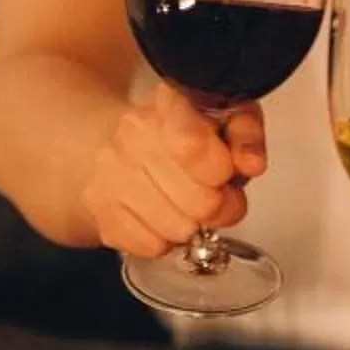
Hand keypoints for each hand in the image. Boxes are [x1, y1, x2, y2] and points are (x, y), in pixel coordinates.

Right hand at [81, 82, 267, 260]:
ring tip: (184, 202)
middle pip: (200, 202)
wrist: (113, 137)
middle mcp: (133, 135)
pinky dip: (164, 239)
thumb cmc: (182, 132)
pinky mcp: (98, 207)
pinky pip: (151, 246)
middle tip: (214, 193)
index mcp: (170, 103)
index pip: (193, 146)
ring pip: (179, 230)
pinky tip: (160, 215)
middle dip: (219, 205)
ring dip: (192, 225)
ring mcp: (110, 172)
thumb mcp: (227, 118)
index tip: (226, 171)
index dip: (222, 171)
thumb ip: (247, 135)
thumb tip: (251, 163)